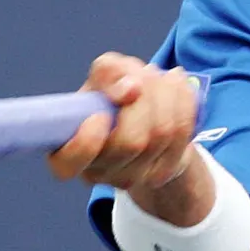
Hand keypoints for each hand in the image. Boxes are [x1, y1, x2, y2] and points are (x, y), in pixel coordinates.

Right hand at [47, 52, 202, 198]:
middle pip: (130, 143)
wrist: (146, 111)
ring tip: (160, 77)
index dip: (86, 141)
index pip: (68, 163)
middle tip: (140, 79)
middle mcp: (96, 172)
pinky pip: (183, 133)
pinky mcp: (161, 173)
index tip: (100, 115)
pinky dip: (184, 102)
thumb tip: (130, 90)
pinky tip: (176, 87)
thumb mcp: (104, 72)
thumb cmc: (114, 92)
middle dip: (143, 99)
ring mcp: (131, 178)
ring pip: (162, 134)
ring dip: (166, 95)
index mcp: (66, 152)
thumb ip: (107, 73)